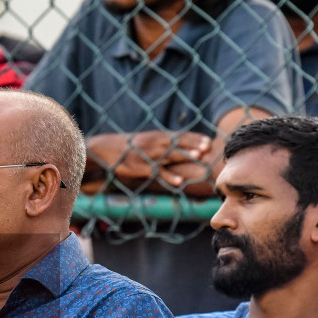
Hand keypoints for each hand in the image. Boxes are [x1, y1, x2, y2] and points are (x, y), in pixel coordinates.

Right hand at [86, 131, 211, 190]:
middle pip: (178, 143)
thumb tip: (185, 145)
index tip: (209, 141)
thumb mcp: (149, 140)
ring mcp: (150, 155)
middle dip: (193, 144)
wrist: (108, 148)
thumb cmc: (132, 146)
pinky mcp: (143, 167)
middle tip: (208, 147)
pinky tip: (179, 182)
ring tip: (198, 157)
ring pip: (170, 155)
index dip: (194, 138)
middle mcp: (156, 143)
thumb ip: (166, 142)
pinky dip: (169, 176)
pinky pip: (158, 172)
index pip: (180, 135)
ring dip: (184, 155)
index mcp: (159, 136)